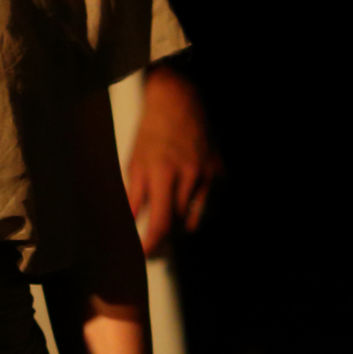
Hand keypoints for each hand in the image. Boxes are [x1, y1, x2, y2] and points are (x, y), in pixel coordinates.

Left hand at [124, 66, 222, 257]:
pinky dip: (198, 211)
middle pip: (181, 225)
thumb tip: (131, 224)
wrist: (180, 100)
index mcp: (163, 172)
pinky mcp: (221, 171)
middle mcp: (189, 175)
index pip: (161, 223)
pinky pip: (212, 205)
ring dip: (183, 226)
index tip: (145, 253)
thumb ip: (134, 195)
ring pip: (198, 218)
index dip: (153, 244)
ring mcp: (209, 173)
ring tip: (170, 219)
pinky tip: (187, 205)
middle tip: (154, 239)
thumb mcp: (135, 161)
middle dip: (166, 237)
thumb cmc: (152, 131)